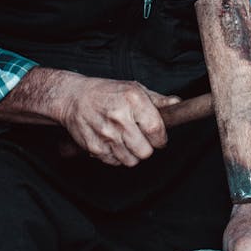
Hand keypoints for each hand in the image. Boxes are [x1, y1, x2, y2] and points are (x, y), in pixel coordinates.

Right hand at [59, 76, 179, 166]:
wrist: (73, 97)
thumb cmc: (106, 92)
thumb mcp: (134, 89)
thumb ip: (157, 100)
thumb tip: (177, 104)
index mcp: (133, 100)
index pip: (156, 131)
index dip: (161, 138)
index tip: (158, 137)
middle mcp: (120, 118)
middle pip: (145, 152)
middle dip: (147, 147)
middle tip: (141, 139)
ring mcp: (106, 134)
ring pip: (131, 161)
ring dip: (131, 154)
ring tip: (126, 140)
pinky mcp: (94, 147)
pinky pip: (115, 162)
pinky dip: (116, 156)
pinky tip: (113, 142)